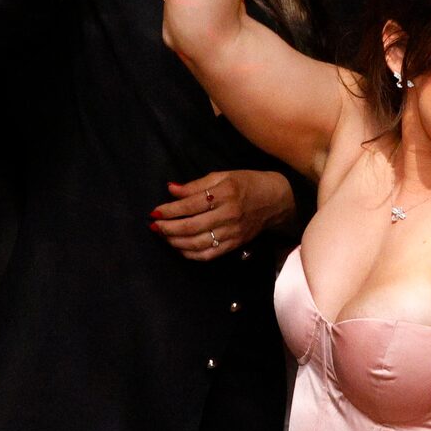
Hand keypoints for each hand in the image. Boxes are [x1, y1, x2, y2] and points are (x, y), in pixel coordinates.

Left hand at [151, 168, 294, 261]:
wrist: (276, 201)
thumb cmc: (248, 183)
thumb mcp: (223, 176)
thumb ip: (196, 184)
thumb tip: (171, 189)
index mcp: (225, 193)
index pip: (190, 204)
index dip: (169, 209)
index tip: (154, 211)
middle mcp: (229, 214)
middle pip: (191, 226)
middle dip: (168, 228)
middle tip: (154, 226)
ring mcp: (232, 232)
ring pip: (198, 243)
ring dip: (176, 242)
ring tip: (163, 236)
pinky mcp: (235, 245)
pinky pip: (209, 254)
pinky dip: (191, 254)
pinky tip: (179, 248)